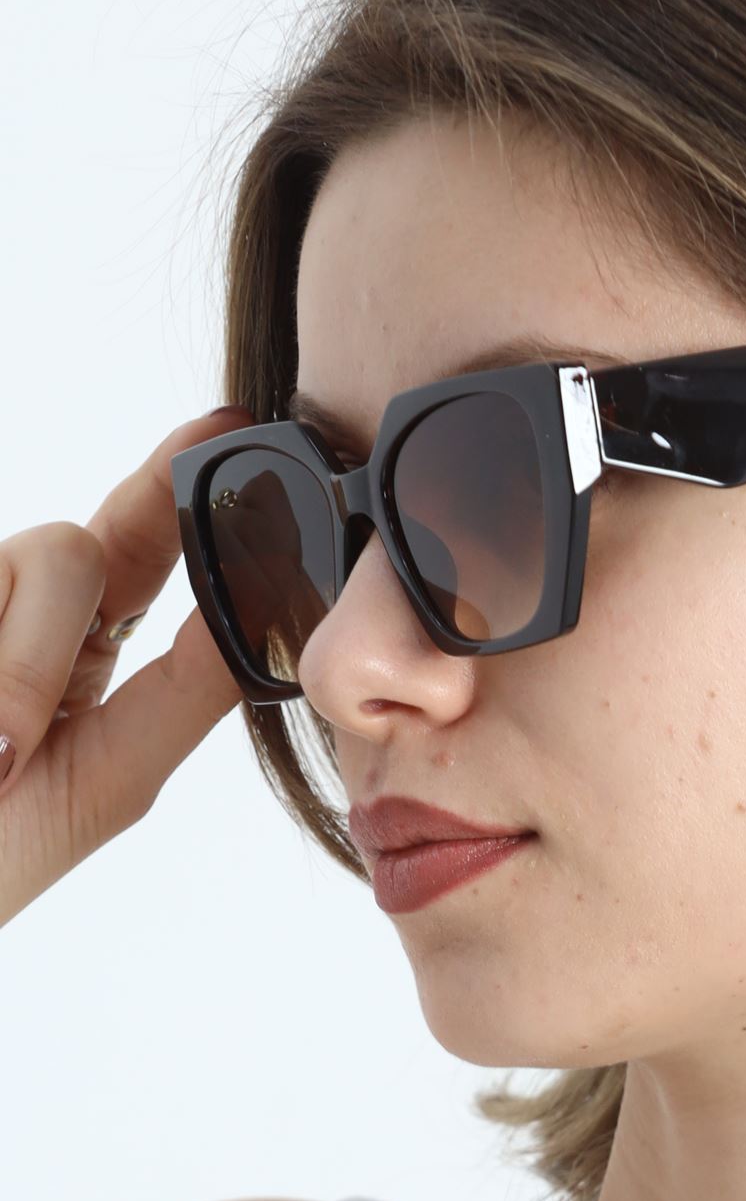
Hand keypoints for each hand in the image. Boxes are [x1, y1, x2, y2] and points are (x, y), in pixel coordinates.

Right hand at [0, 407, 255, 926]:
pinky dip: (1, 672)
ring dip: (31, 666)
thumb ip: (188, 689)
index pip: (140, 555)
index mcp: (79, 657)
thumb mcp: (111, 776)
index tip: (228, 424)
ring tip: (3, 750)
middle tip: (201, 460)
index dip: (178, 488)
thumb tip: (265, 612)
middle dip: (149, 507)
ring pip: (48, 558)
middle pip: (83, 540)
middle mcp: (13, 617)